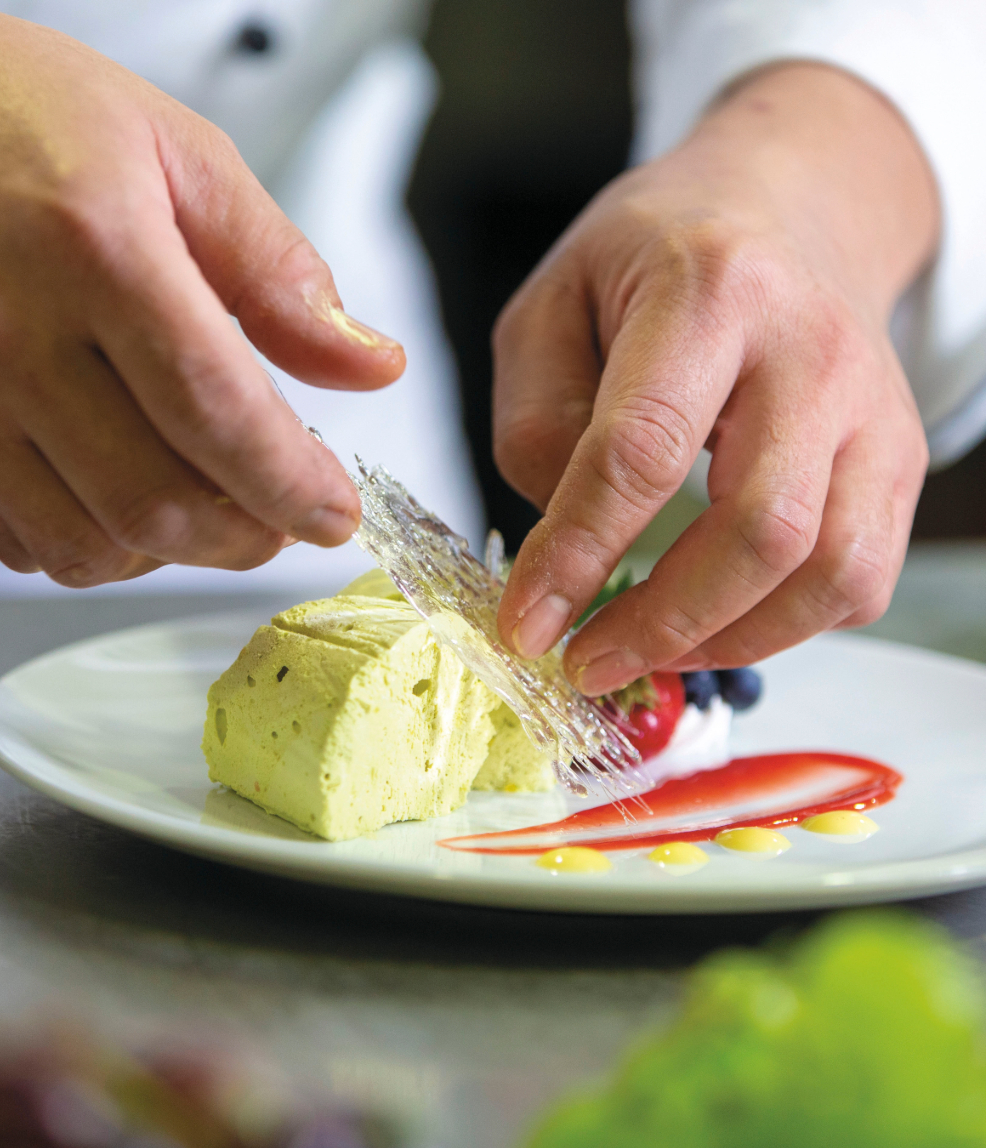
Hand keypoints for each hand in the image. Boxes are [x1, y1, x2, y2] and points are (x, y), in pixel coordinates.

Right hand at [0, 0, 403, 586]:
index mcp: (93, 249)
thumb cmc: (22, 115)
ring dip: (174, 552)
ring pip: (87, 546)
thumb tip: (370, 365)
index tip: (334, 513)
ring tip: (211, 502)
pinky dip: (96, 546)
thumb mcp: (180, 157)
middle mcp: (3, 332)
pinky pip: (18, 540)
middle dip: (246, 537)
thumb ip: (281, 275)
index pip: (218, 414)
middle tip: (284, 517)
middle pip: (154, 505)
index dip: (291, 485)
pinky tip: (125, 494)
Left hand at [493, 63, 937, 693]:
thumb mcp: (553, 306)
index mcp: (712, 291)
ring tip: (646, 651)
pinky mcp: (898, 458)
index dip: (578, 554)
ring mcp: (873, 410)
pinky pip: (861, 580)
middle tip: (585, 661)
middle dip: (661, 624)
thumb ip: (537, 421)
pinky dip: (786, 628)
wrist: (788, 208)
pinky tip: (716, 620)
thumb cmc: (656, 257)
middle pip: (759, 529)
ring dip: (728, 640)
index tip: (527, 625)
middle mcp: (814, 351)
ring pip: (830, 572)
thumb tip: (568, 546)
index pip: (643, 450)